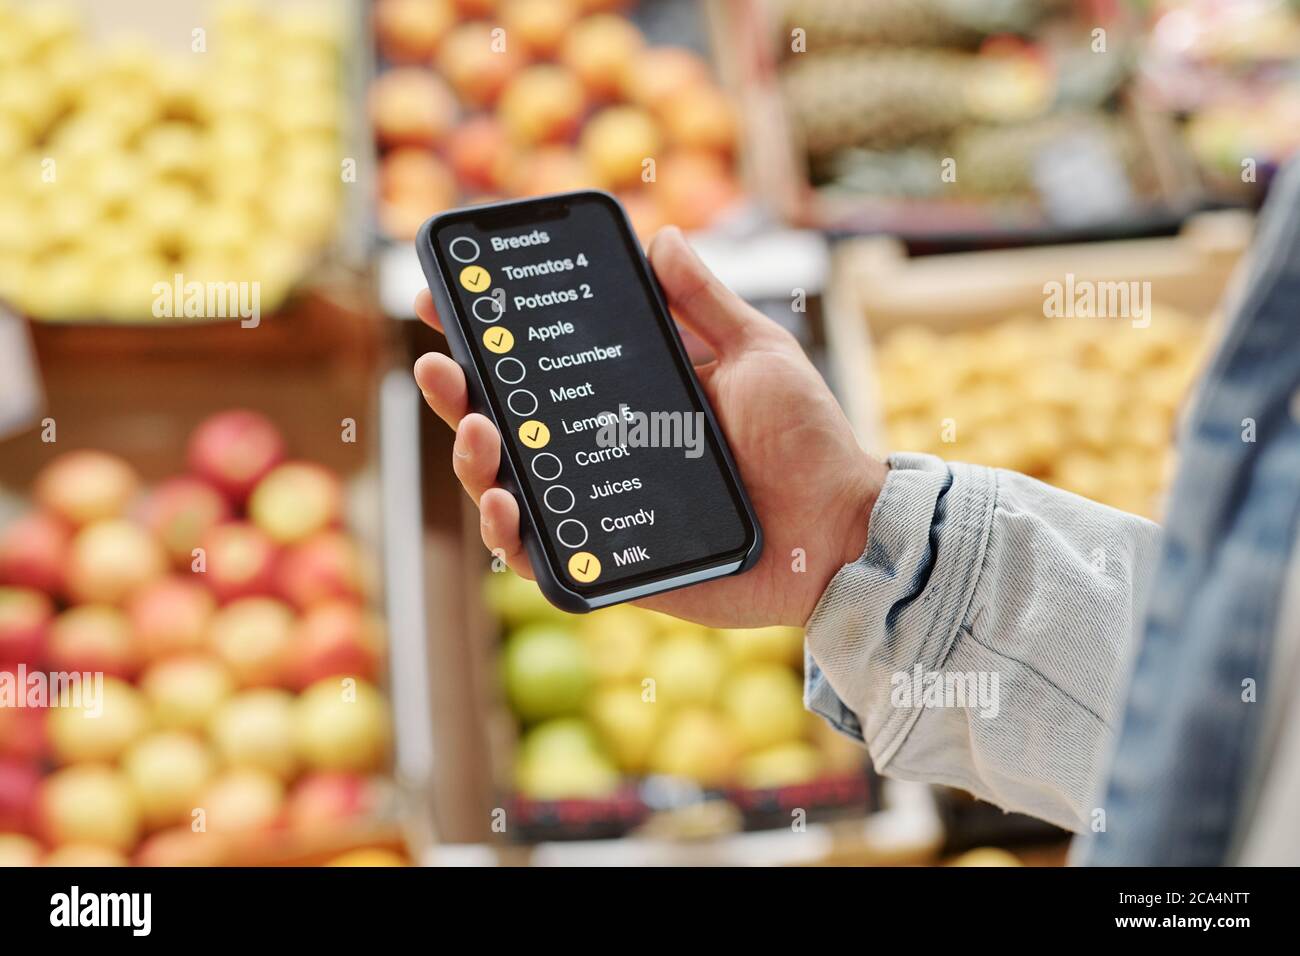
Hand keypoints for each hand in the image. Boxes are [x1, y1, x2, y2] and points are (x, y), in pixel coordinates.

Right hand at [414, 226, 885, 626]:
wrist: (842, 529)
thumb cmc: (806, 440)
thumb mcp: (757, 353)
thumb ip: (705, 302)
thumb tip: (662, 236)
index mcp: (628, 401)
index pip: (540, 366)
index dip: (485, 337)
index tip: (444, 297)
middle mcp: (601, 455)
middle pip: (507, 425)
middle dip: (457, 393)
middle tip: (440, 364)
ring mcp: (601, 512)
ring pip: (510, 489)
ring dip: (473, 461)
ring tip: (477, 431)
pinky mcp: (613, 567)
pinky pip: (543, 559)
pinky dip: (511, 537)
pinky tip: (506, 505)